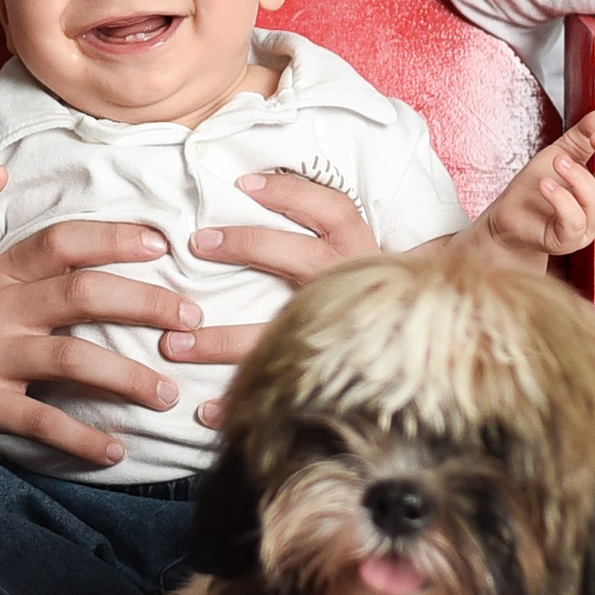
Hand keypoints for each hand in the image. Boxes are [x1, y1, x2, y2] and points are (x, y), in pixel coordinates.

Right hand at [0, 219, 203, 466]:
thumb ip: (31, 282)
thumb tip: (106, 274)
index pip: (62, 240)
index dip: (115, 236)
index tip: (164, 242)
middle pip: (83, 292)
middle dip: (147, 302)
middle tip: (193, 320)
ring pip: (73, 357)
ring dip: (130, 376)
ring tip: (169, 394)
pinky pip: (42, 421)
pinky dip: (84, 439)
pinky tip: (117, 451)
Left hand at [165, 168, 380, 422]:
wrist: (420, 347)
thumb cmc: (366, 291)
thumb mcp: (353, 255)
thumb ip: (317, 232)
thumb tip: (255, 192)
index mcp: (360, 251)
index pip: (332, 209)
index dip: (290, 193)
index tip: (243, 184)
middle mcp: (352, 287)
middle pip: (300, 258)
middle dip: (246, 247)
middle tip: (197, 244)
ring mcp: (339, 333)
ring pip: (277, 332)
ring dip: (221, 340)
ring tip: (174, 344)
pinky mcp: (327, 374)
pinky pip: (281, 389)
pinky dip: (239, 402)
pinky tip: (205, 410)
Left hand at [480, 111, 594, 260]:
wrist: (509, 218)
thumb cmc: (536, 187)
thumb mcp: (560, 153)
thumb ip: (581, 136)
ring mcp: (586, 228)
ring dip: (579, 177)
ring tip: (558, 160)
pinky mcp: (566, 240)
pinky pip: (574, 221)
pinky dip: (561, 199)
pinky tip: (547, 184)